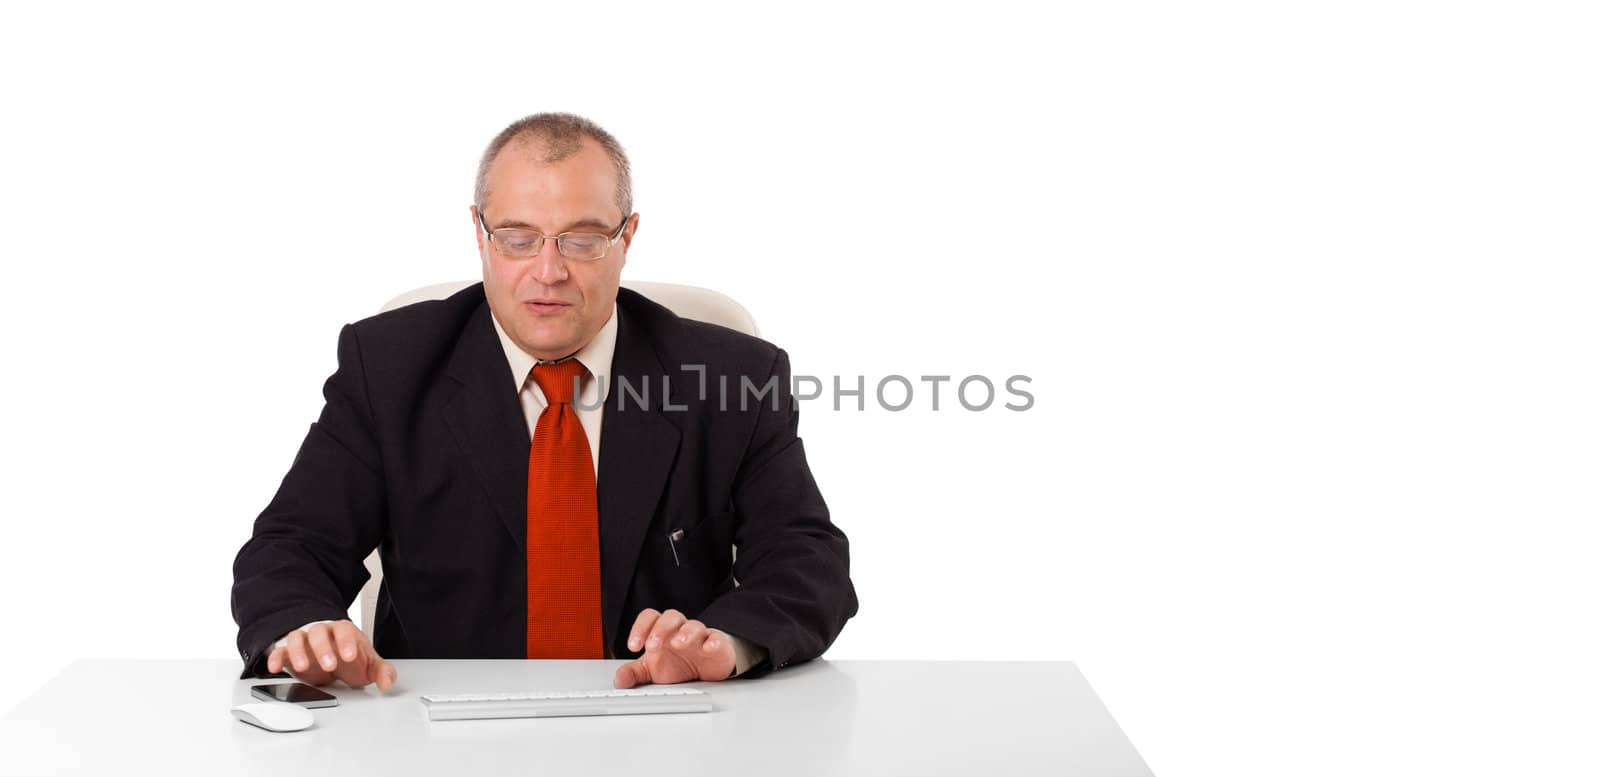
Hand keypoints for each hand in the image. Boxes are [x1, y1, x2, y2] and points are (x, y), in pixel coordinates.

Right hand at [266, 620, 396, 691]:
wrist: (333, 655)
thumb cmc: (351, 657)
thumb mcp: (369, 664)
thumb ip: (382, 672)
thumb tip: (387, 682)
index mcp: (344, 632)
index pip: (345, 631)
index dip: (346, 642)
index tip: (350, 656)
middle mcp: (323, 633)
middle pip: (319, 633)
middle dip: (323, 648)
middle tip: (330, 665)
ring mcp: (305, 642)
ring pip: (297, 638)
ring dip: (298, 652)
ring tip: (301, 667)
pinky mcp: (289, 654)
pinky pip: (279, 651)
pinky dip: (275, 657)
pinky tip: (274, 668)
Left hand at [613, 608, 735, 688]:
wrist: (707, 668)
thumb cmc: (679, 664)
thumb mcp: (653, 670)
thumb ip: (635, 673)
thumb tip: (619, 680)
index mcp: (663, 631)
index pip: (650, 618)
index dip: (640, 628)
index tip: (633, 646)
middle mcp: (681, 629)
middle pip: (671, 617)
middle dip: (660, 629)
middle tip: (652, 646)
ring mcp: (700, 636)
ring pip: (693, 626)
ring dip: (685, 633)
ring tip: (678, 644)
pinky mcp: (718, 645)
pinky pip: (717, 639)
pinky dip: (713, 642)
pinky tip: (708, 648)